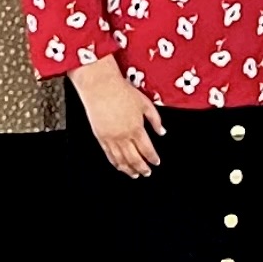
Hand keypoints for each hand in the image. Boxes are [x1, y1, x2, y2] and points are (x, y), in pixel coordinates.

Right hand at [72, 59, 165, 177]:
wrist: (100, 86)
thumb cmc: (121, 91)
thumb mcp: (145, 103)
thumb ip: (155, 119)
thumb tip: (162, 131)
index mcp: (136, 128)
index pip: (147, 150)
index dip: (153, 158)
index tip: (156, 162)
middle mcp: (123, 136)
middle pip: (134, 159)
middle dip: (142, 168)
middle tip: (147, 173)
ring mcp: (111, 138)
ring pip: (121, 160)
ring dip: (129, 170)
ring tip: (134, 175)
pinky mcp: (100, 137)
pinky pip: (109, 155)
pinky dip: (115, 163)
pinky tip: (119, 166)